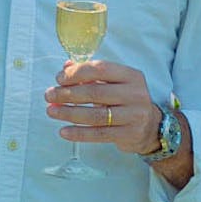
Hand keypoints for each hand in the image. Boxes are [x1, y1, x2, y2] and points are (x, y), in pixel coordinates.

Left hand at [45, 59, 161, 154]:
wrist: (151, 127)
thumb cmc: (126, 101)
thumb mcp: (115, 83)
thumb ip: (91, 74)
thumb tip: (65, 67)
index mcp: (131, 76)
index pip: (101, 69)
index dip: (77, 73)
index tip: (59, 78)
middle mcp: (134, 94)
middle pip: (95, 93)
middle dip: (67, 94)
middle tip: (49, 95)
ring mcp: (133, 115)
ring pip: (95, 115)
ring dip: (69, 113)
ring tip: (52, 111)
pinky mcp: (128, 134)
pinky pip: (99, 134)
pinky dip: (79, 133)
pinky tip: (64, 131)